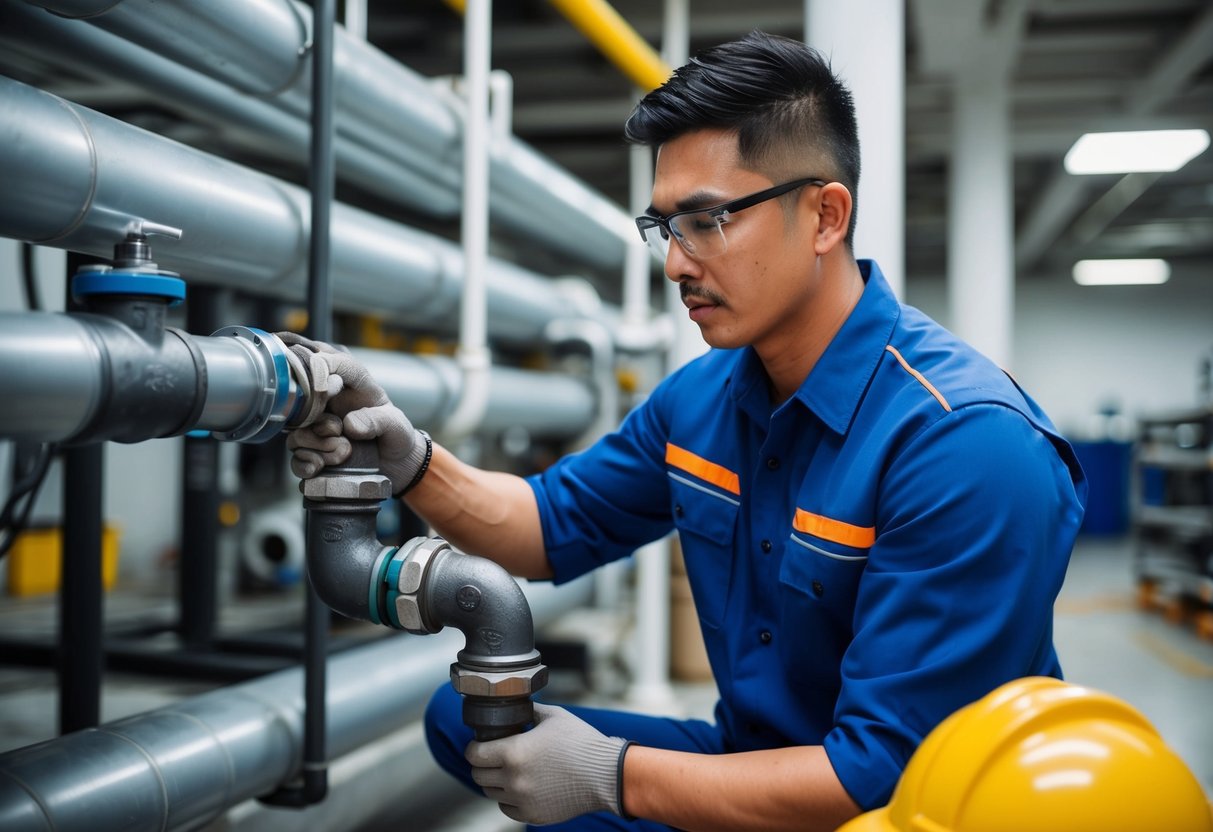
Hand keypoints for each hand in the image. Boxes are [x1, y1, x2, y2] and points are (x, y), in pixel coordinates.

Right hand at [277, 333, 429, 494]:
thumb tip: (350, 425)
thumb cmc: (396, 433)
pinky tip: (320, 467)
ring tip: (345, 452)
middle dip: (314, 415)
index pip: (327, 359)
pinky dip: (306, 463)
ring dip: (318, 445)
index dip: (321, 368)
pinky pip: (295, 457)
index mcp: (350, 383)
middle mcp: (328, 401)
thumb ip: (377, 420)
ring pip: (297, 432)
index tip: (328, 389)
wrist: (396, 463)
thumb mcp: (395, 424)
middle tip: (337, 429)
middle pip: (300, 398)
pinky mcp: (311, 451)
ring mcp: (316, 426)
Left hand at [466, 703, 629, 824]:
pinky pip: (507, 808)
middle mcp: (513, 779)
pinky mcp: (533, 815)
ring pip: (491, 793)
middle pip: (478, 775)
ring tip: (509, 771)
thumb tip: (517, 708)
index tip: (479, 744)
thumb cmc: (581, 743)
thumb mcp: (554, 716)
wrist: (605, 775)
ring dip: (495, 782)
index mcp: (514, 752)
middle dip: (482, 764)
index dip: (473, 747)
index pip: (474, 754)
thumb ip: (529, 712)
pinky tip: (521, 787)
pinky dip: (510, 798)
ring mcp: (522, 800)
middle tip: (492, 757)